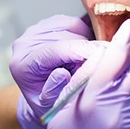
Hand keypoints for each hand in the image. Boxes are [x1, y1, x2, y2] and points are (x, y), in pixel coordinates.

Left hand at [11, 14, 97, 128]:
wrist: (42, 95)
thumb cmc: (49, 104)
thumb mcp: (52, 106)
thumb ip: (57, 91)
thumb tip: (62, 74)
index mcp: (22, 65)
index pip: (55, 51)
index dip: (83, 50)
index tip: (107, 54)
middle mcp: (24, 44)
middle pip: (66, 36)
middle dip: (88, 49)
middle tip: (100, 65)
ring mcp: (34, 30)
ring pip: (72, 25)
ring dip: (87, 41)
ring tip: (88, 61)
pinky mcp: (47, 23)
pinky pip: (73, 22)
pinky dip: (84, 34)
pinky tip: (82, 52)